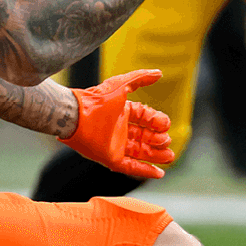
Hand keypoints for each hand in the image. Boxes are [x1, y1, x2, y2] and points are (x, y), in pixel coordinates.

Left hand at [60, 68, 175, 179]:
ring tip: (170, 157)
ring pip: (140, 152)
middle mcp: (118, 129)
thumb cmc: (97, 99)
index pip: (144, 118)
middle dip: (158, 140)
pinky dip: (145, 170)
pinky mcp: (110, 158)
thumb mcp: (121, 85)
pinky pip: (130, 166)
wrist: (75, 116)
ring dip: (155, 156)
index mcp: (121, 112)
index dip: (156, 121)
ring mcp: (114, 144)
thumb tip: (159, 73)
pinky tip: (159, 172)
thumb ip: (140, 78)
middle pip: (144, 136)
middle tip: (168, 142)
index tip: (165, 125)